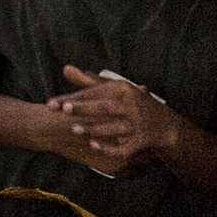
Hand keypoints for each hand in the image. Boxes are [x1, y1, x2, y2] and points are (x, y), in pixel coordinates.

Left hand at [50, 66, 174, 169]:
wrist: (164, 124)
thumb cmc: (132, 103)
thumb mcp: (115, 89)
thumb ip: (88, 82)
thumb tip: (65, 69)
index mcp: (124, 89)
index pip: (95, 93)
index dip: (73, 98)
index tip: (52, 103)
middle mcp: (132, 105)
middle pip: (106, 107)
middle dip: (85, 108)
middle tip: (64, 109)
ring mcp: (138, 124)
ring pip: (115, 127)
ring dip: (95, 128)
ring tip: (75, 129)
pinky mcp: (141, 140)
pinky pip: (124, 147)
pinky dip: (110, 148)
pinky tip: (93, 145)